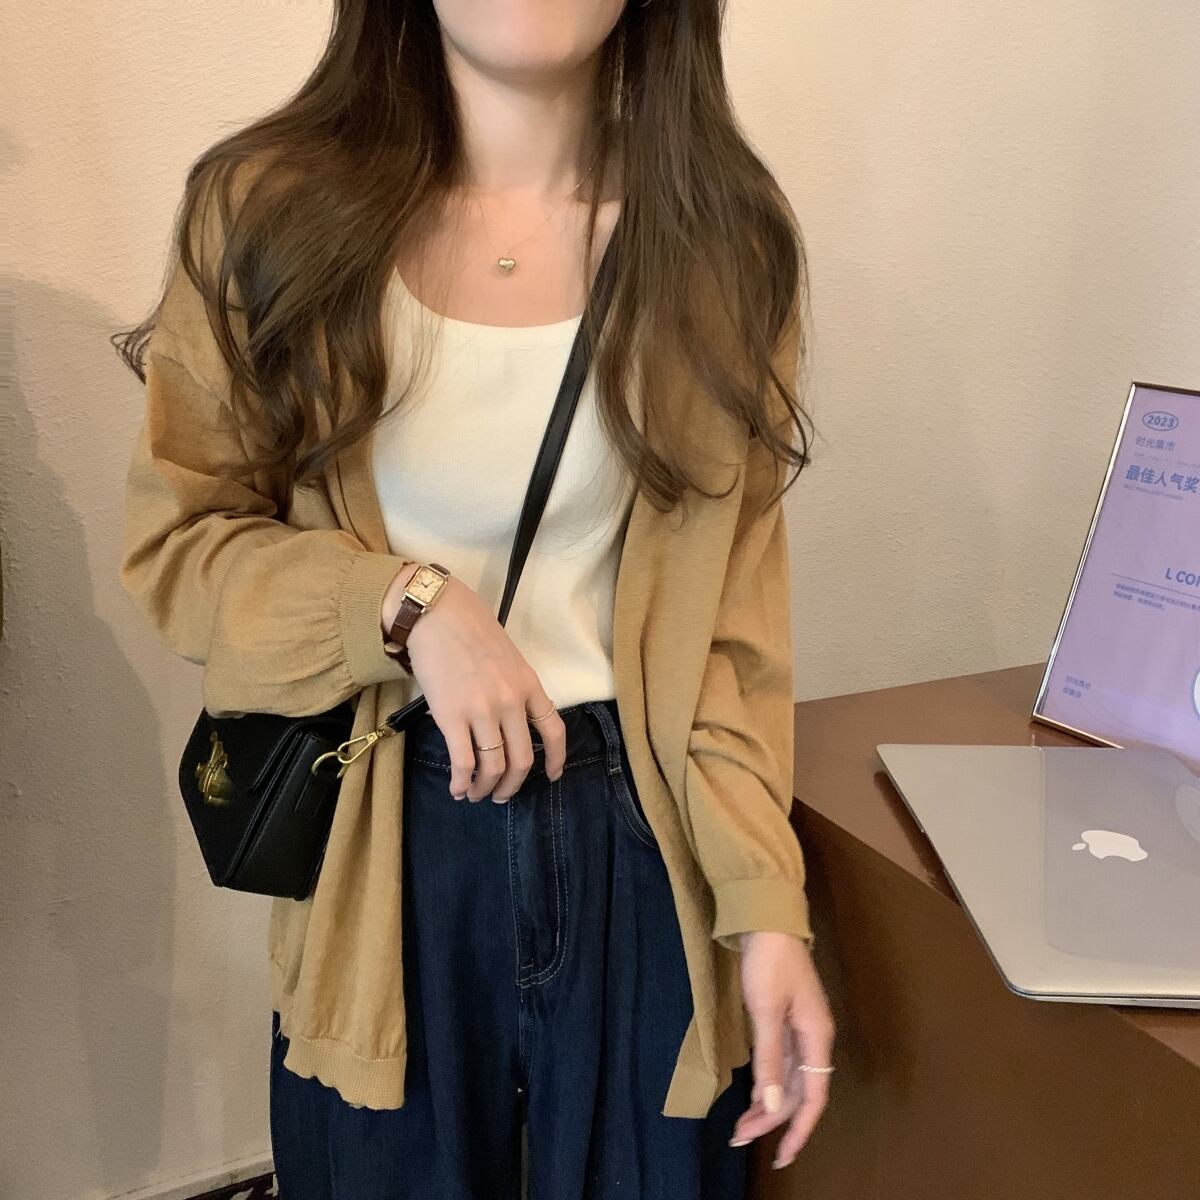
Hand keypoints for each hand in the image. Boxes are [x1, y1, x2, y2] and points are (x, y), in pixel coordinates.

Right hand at [380, 565, 565, 801]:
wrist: (436, 613)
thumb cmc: (469, 627)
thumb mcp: (508, 656)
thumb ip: (514, 686)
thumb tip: (510, 719)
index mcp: (529, 684)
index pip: (554, 730)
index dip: (556, 759)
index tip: (552, 775)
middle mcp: (511, 701)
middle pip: (522, 759)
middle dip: (512, 785)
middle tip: (502, 794)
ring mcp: (482, 711)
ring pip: (493, 767)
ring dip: (485, 788)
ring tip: (476, 794)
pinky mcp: (452, 717)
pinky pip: (463, 762)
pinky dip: (462, 782)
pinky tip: (457, 788)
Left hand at [730, 930, 834, 1169]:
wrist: (767, 920)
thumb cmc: (768, 961)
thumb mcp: (765, 1009)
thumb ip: (769, 1058)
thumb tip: (772, 1105)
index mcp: (817, 1037)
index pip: (813, 1097)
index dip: (798, 1129)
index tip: (781, 1156)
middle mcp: (814, 1038)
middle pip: (799, 1091)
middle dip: (772, 1119)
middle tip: (739, 1139)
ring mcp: (800, 1029)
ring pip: (788, 1079)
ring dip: (767, 1103)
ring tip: (740, 1126)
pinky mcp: (785, 1020)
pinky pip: (780, 1063)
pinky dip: (766, 1081)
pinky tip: (752, 1095)